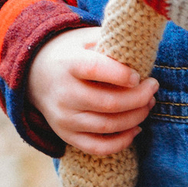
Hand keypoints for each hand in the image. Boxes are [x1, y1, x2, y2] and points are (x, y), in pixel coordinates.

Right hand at [27, 27, 158, 156]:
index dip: (122, 75)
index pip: (95, 69)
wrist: (34, 74)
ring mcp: (64, 118)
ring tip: (148, 104)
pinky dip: (121, 142)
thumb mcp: (85, 38)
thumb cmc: (70, 53)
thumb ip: (110, 42)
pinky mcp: (67, 135)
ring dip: (136, 117)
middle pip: (109, 103)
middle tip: (153, 87)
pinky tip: (136, 129)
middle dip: (140, 97)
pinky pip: (98, 147)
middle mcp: (64, 93)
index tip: (139, 75)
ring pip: (108, 126)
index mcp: (68, 64)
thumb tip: (142, 50)